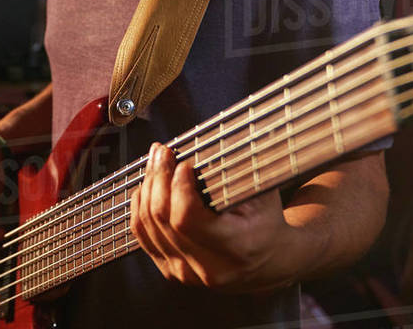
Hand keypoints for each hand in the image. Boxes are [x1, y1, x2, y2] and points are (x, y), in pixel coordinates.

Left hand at [130, 143, 295, 291]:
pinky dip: (141, 206)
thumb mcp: (263, 191)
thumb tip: (208, 139)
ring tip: (156, 162)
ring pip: (147, 225)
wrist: (271, 260)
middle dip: (159, 177)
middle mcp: (209, 268)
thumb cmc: (267, 220)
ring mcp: (187, 273)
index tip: (184, 162)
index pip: (187, 218)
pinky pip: (142, 235)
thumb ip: (236, 168)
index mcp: (235, 249)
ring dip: (148, 187)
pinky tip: (148, 186)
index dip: (179, 186)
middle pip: (163, 218)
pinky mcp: (172, 271)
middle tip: (163, 153)